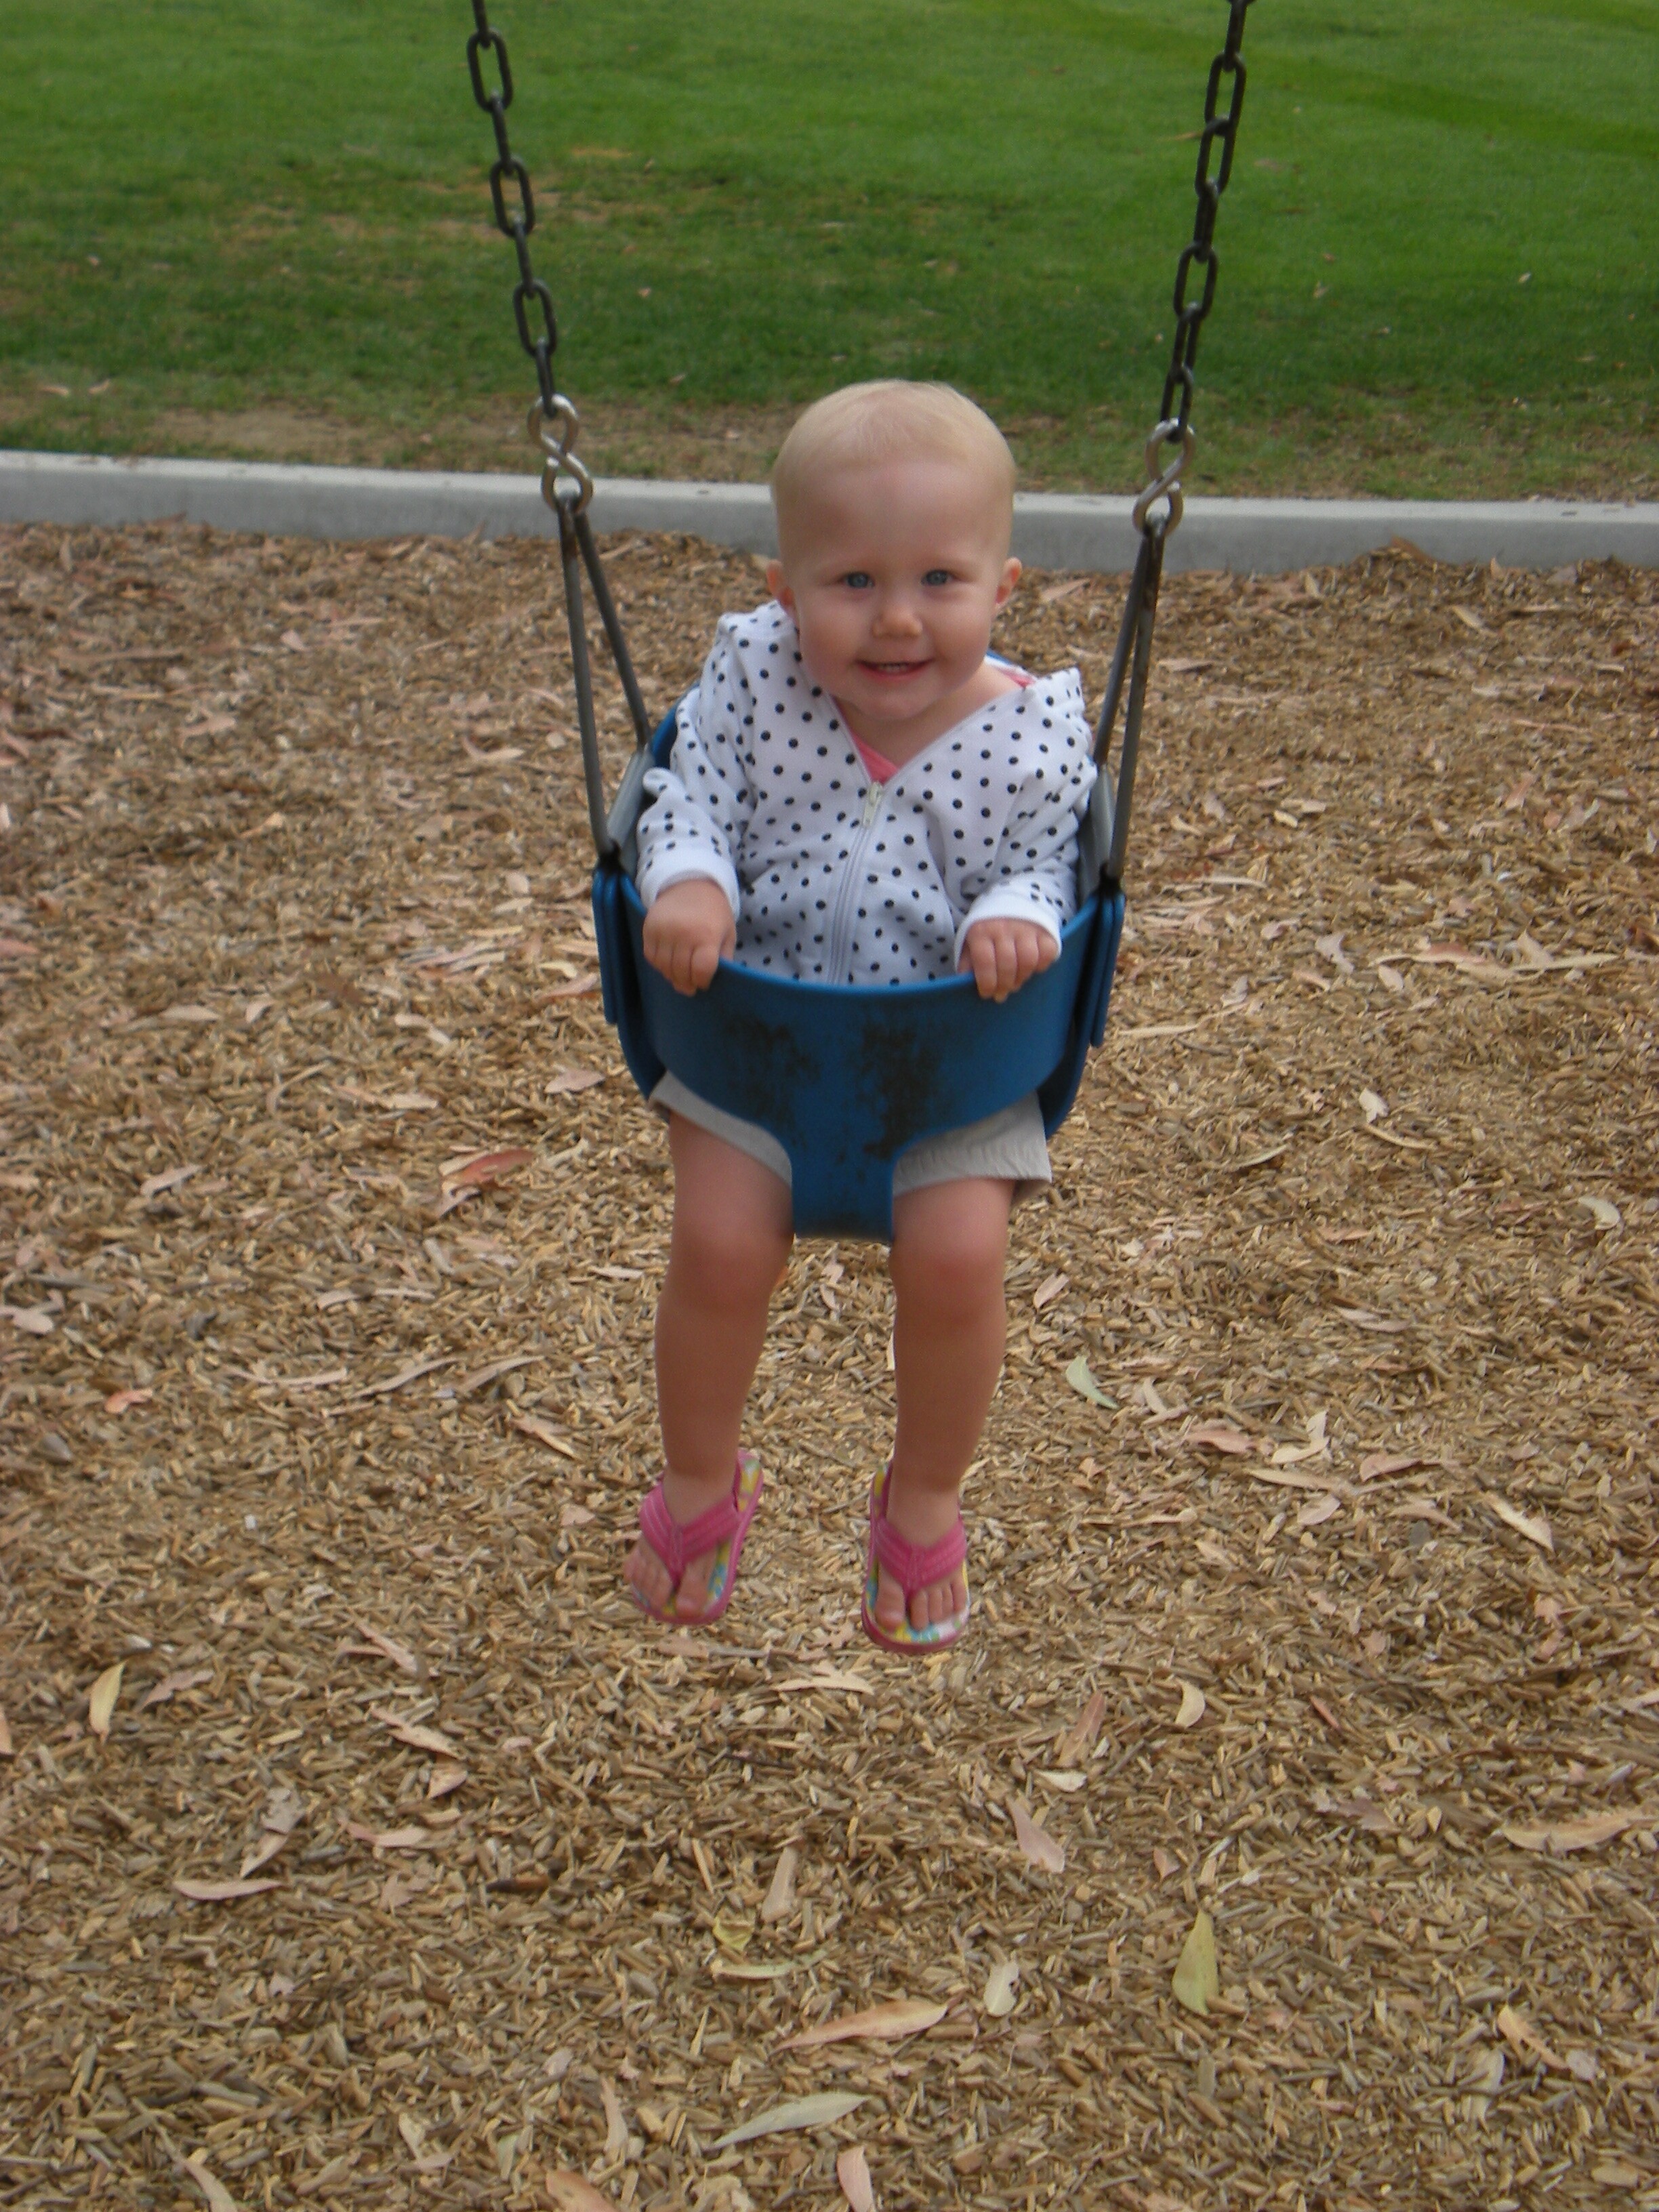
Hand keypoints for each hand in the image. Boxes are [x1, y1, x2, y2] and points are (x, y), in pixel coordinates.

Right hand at [642, 878, 735, 994]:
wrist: (689, 884)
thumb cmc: (713, 912)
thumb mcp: (727, 932)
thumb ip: (724, 957)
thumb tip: (717, 979)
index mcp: (707, 935)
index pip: (701, 970)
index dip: (702, 982)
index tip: (703, 983)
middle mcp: (684, 934)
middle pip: (681, 972)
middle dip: (686, 984)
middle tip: (690, 986)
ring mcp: (664, 931)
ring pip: (664, 967)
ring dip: (671, 976)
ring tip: (679, 976)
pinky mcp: (649, 929)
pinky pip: (651, 956)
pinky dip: (659, 964)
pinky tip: (668, 962)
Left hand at [960, 916, 1056, 1001]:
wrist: (1010, 900)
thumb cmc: (988, 928)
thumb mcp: (971, 940)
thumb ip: (968, 961)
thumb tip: (966, 982)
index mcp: (982, 930)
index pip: (985, 962)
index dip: (987, 983)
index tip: (987, 994)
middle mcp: (1004, 927)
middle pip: (1007, 965)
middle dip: (1004, 985)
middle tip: (1001, 994)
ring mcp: (1026, 927)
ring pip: (1028, 961)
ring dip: (1022, 977)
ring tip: (1015, 982)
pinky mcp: (1045, 930)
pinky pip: (1048, 953)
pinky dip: (1042, 965)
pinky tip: (1032, 968)